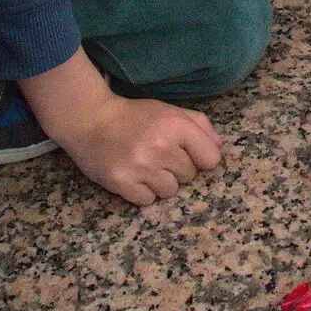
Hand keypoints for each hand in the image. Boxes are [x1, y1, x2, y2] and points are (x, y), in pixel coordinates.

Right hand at [56, 95, 223, 205]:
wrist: (91, 120)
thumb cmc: (134, 116)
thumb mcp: (169, 110)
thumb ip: (199, 125)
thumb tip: (219, 147)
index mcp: (176, 125)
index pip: (211, 159)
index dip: (202, 158)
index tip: (189, 154)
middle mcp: (161, 147)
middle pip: (190, 176)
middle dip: (178, 168)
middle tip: (159, 156)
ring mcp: (141, 167)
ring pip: (170, 191)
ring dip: (161, 182)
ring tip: (146, 166)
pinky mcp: (122, 183)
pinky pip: (148, 201)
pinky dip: (143, 192)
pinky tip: (134, 176)